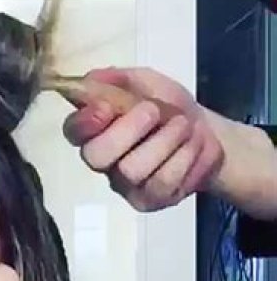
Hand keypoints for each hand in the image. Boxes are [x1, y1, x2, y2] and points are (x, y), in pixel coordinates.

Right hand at [62, 68, 223, 211]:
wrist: (208, 133)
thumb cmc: (169, 107)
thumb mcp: (146, 83)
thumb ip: (118, 80)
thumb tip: (90, 80)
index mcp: (96, 130)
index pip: (73, 131)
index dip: (86, 122)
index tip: (107, 107)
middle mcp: (104, 161)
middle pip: (96, 156)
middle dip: (127, 130)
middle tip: (153, 111)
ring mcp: (125, 184)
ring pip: (132, 169)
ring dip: (165, 140)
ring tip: (184, 126)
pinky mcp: (149, 200)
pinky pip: (162, 181)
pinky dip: (184, 156)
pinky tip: (191, 146)